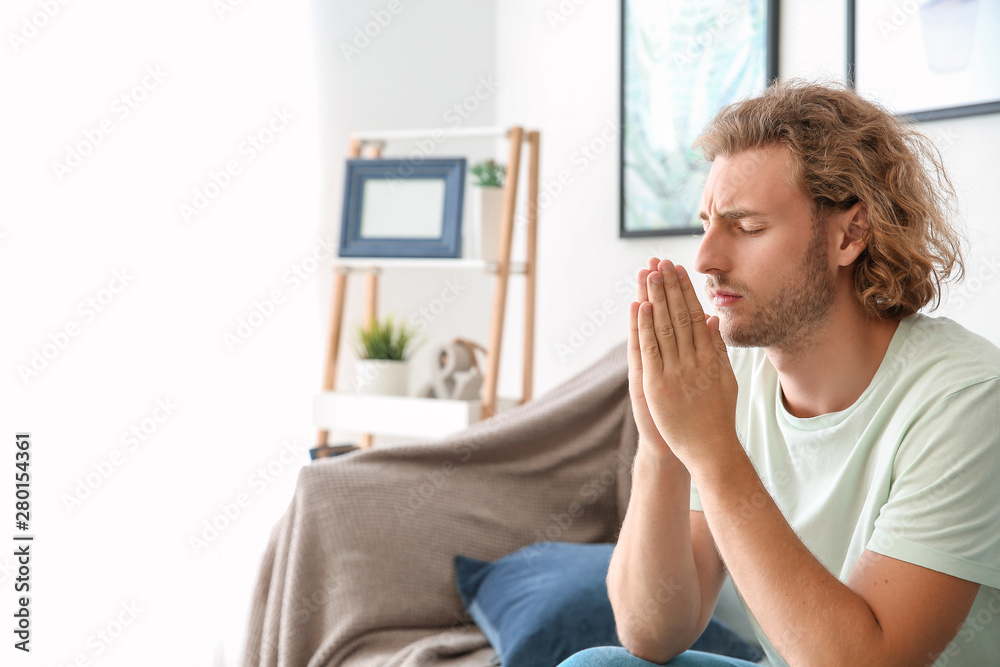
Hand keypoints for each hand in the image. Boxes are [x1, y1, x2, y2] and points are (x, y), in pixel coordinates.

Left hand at [634, 259, 738, 469]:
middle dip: (669, 287)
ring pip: (664, 327)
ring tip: (649, 274)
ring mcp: (675, 372)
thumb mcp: (725, 379)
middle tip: (661, 261)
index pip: (695, 315)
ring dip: (656, 298)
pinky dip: (645, 327)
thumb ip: (717, 349)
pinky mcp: (657, 385)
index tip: (678, 270)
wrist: (709, 450)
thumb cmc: (717, 416)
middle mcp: (694, 361)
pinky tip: (642, 306)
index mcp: (710, 357)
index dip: (685, 291)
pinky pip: (650, 350)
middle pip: (679, 315)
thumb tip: (711, 319)